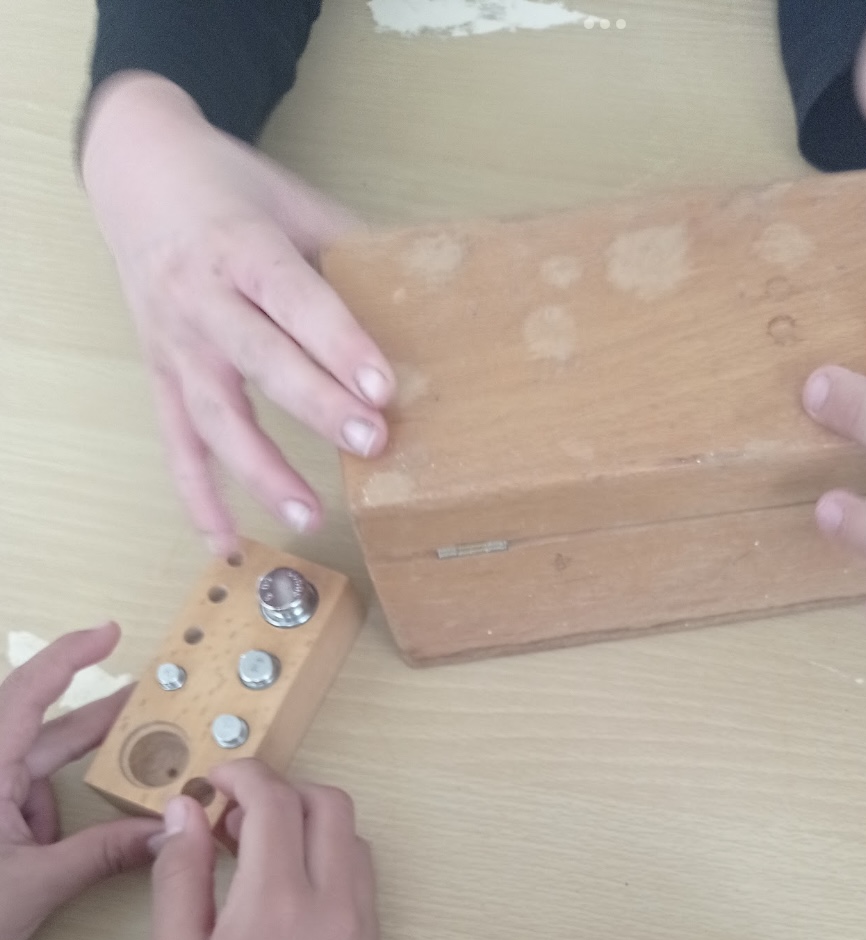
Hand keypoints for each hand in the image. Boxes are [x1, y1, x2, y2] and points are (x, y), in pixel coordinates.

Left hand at [0, 626, 160, 939]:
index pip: (26, 693)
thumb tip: (166, 833)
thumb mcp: (38, 884)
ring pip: (36, 772)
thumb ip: (104, 853)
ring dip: (77, 784)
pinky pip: (26, 802)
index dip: (69, 657)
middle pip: (42, 730)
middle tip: (153, 710)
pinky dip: (55, 813)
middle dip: (97, 724)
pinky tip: (71, 847)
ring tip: (122, 805)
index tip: (110, 632)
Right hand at [81, 72, 395, 553]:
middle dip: (317, 406)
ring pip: (214, 416)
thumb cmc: (232, 192)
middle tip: (372, 442)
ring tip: (310, 514)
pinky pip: (177, 446)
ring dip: (261, 471)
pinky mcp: (160, 377)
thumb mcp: (294, 201)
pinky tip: (227, 542)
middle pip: (259, 361)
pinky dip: (198, 499)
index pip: (293, 298)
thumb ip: (350, 251)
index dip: (338, 343)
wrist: (136, 172)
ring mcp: (175, 345)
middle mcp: (200, 299)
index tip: (381, 386)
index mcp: (241, 247)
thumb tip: (431, 296)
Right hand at [150, 761, 378, 939]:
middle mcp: (336, 908)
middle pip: (332, 805)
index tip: (213, 783)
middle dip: (285, 793)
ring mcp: (365, 933)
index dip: (243, 776)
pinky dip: (332, 864)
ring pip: (356, 842)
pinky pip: (364, 884)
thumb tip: (189, 807)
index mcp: (279, 903)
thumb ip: (181, 870)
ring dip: (312, 827)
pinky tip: (287, 893)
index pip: (276, 801)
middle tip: (235, 818)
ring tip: (257, 857)